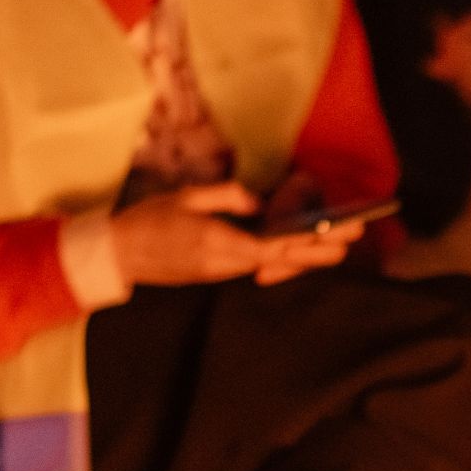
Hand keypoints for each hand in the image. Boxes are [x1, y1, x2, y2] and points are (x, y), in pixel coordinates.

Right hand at [108, 182, 361, 289]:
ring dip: (304, 255)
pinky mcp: (217, 273)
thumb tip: (257, 202)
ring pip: (272, 263)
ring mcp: (222, 272)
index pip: (274, 245)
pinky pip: (257, 264)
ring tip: (336, 247)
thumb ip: (226, 197)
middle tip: (351, 240)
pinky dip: (281, 259)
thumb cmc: (148, 220)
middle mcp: (226, 263)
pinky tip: (300, 252)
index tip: (334, 232)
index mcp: (219, 243)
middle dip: (318, 250)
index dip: (307, 240)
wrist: (118, 255)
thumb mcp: (187, 197)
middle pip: (282, 258)